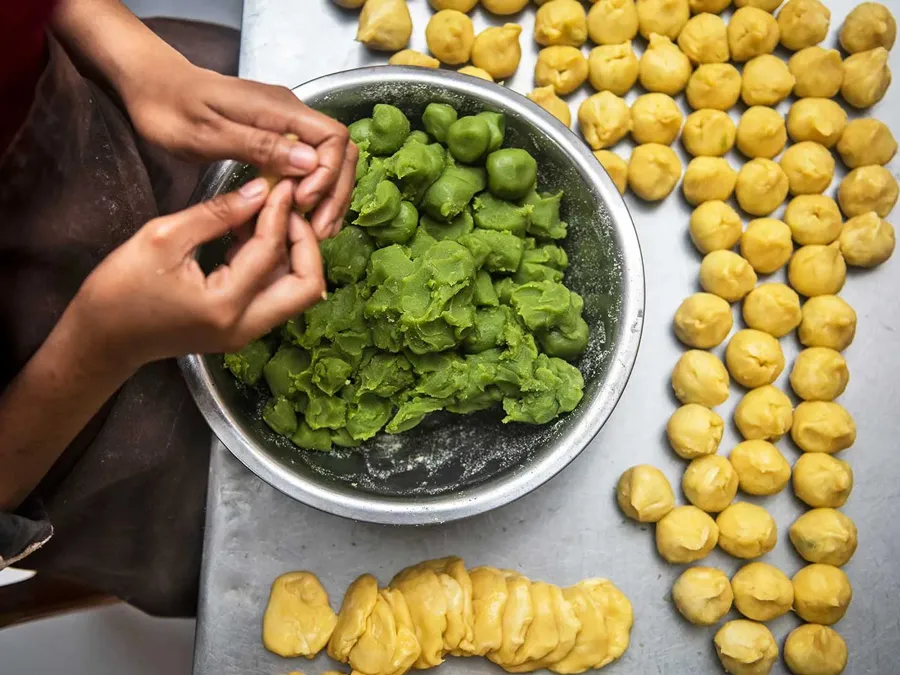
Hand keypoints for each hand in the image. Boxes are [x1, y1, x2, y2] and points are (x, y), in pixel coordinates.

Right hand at [69, 178, 324, 369]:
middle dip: (305, 242)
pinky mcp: (240, 329)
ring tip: (266, 215)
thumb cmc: (120, 289)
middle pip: (307, 286)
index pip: (271, 252)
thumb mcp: (163, 238)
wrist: (102, 340)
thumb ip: (217, 214)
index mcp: (225, 305)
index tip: (281, 184)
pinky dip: (273, 264)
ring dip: (291, 252)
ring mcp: (246, 333)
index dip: (280, 213)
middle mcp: (246, 327)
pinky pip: (274, 295)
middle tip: (286, 208)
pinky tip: (251, 234)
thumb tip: (261, 191)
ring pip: (294, 292)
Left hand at [121, 59, 356, 238]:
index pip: (333, 137)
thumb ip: (260, 146)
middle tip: (320, 230)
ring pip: (328, 160)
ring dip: (328, 196)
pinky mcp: (276, 136)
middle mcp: (290, 114)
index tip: (302, 202)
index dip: (328, 174)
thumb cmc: (170, 108)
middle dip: (336, 192)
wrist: (150, 85)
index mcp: (279, 109)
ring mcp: (285, 125)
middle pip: (340, 152)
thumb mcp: (209, 133)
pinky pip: (308, 165)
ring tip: (316, 230)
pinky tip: (300, 216)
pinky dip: (312, 192)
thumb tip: (310, 162)